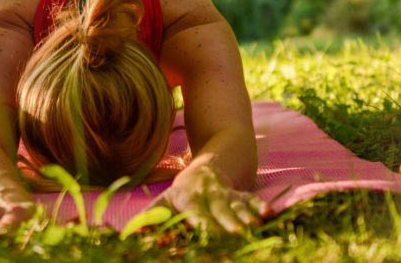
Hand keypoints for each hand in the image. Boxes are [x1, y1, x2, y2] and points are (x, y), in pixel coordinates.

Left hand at [147, 164, 271, 232]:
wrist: (210, 166)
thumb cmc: (182, 193)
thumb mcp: (164, 202)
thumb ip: (150, 217)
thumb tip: (130, 233)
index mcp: (187, 198)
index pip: (195, 212)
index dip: (201, 222)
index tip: (207, 232)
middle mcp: (208, 195)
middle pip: (219, 210)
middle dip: (227, 222)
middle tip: (235, 234)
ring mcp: (227, 194)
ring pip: (237, 205)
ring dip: (245, 215)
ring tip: (253, 226)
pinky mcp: (242, 194)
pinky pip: (252, 199)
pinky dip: (260, 206)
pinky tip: (270, 214)